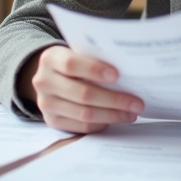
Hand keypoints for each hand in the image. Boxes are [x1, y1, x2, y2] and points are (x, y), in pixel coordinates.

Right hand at [22, 45, 144, 133]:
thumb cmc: (73, 62)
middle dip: (114, 99)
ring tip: (131, 113)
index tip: (117, 75)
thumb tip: (129, 70)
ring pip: (84, 114)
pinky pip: (81, 126)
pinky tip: (116, 119)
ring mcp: (46, 104)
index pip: (72, 64)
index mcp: (50, 59)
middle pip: (83, 94)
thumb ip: (94, 58)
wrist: (49, 76)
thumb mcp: (77, 53)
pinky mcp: (52, 121)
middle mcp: (44, 81)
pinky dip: (101, 123)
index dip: (95, 70)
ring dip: (112, 115)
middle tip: (137, 103)